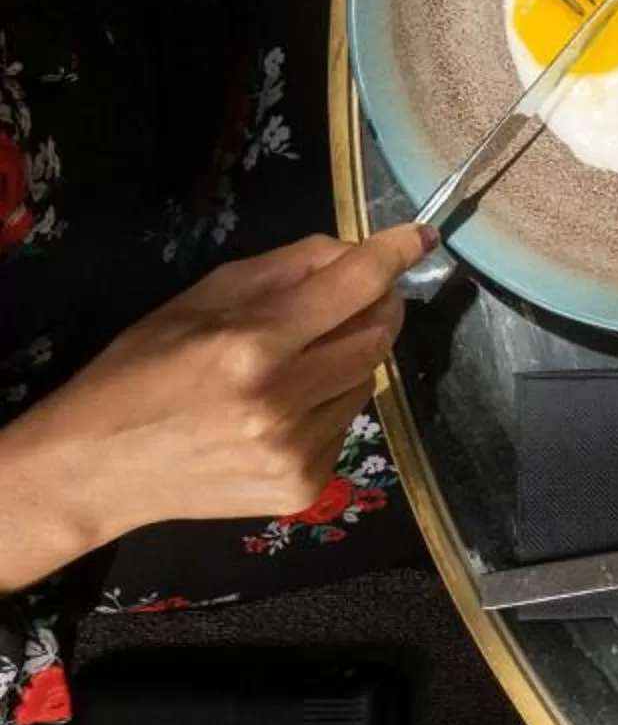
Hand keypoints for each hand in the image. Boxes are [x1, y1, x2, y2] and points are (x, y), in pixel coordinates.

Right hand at [0, 228, 430, 590]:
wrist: (94, 471)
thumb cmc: (139, 372)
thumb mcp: (200, 300)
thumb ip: (286, 269)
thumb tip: (356, 249)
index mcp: (253, 346)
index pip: (356, 286)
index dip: (394, 254)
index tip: (418, 237)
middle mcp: (283, 401)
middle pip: (378, 334)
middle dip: (375, 306)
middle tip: (350, 299)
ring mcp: (298, 451)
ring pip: (369, 379)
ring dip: (348, 358)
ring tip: (293, 363)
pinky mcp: (305, 486)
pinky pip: (346, 424)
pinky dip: (329, 405)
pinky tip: (280, 411)